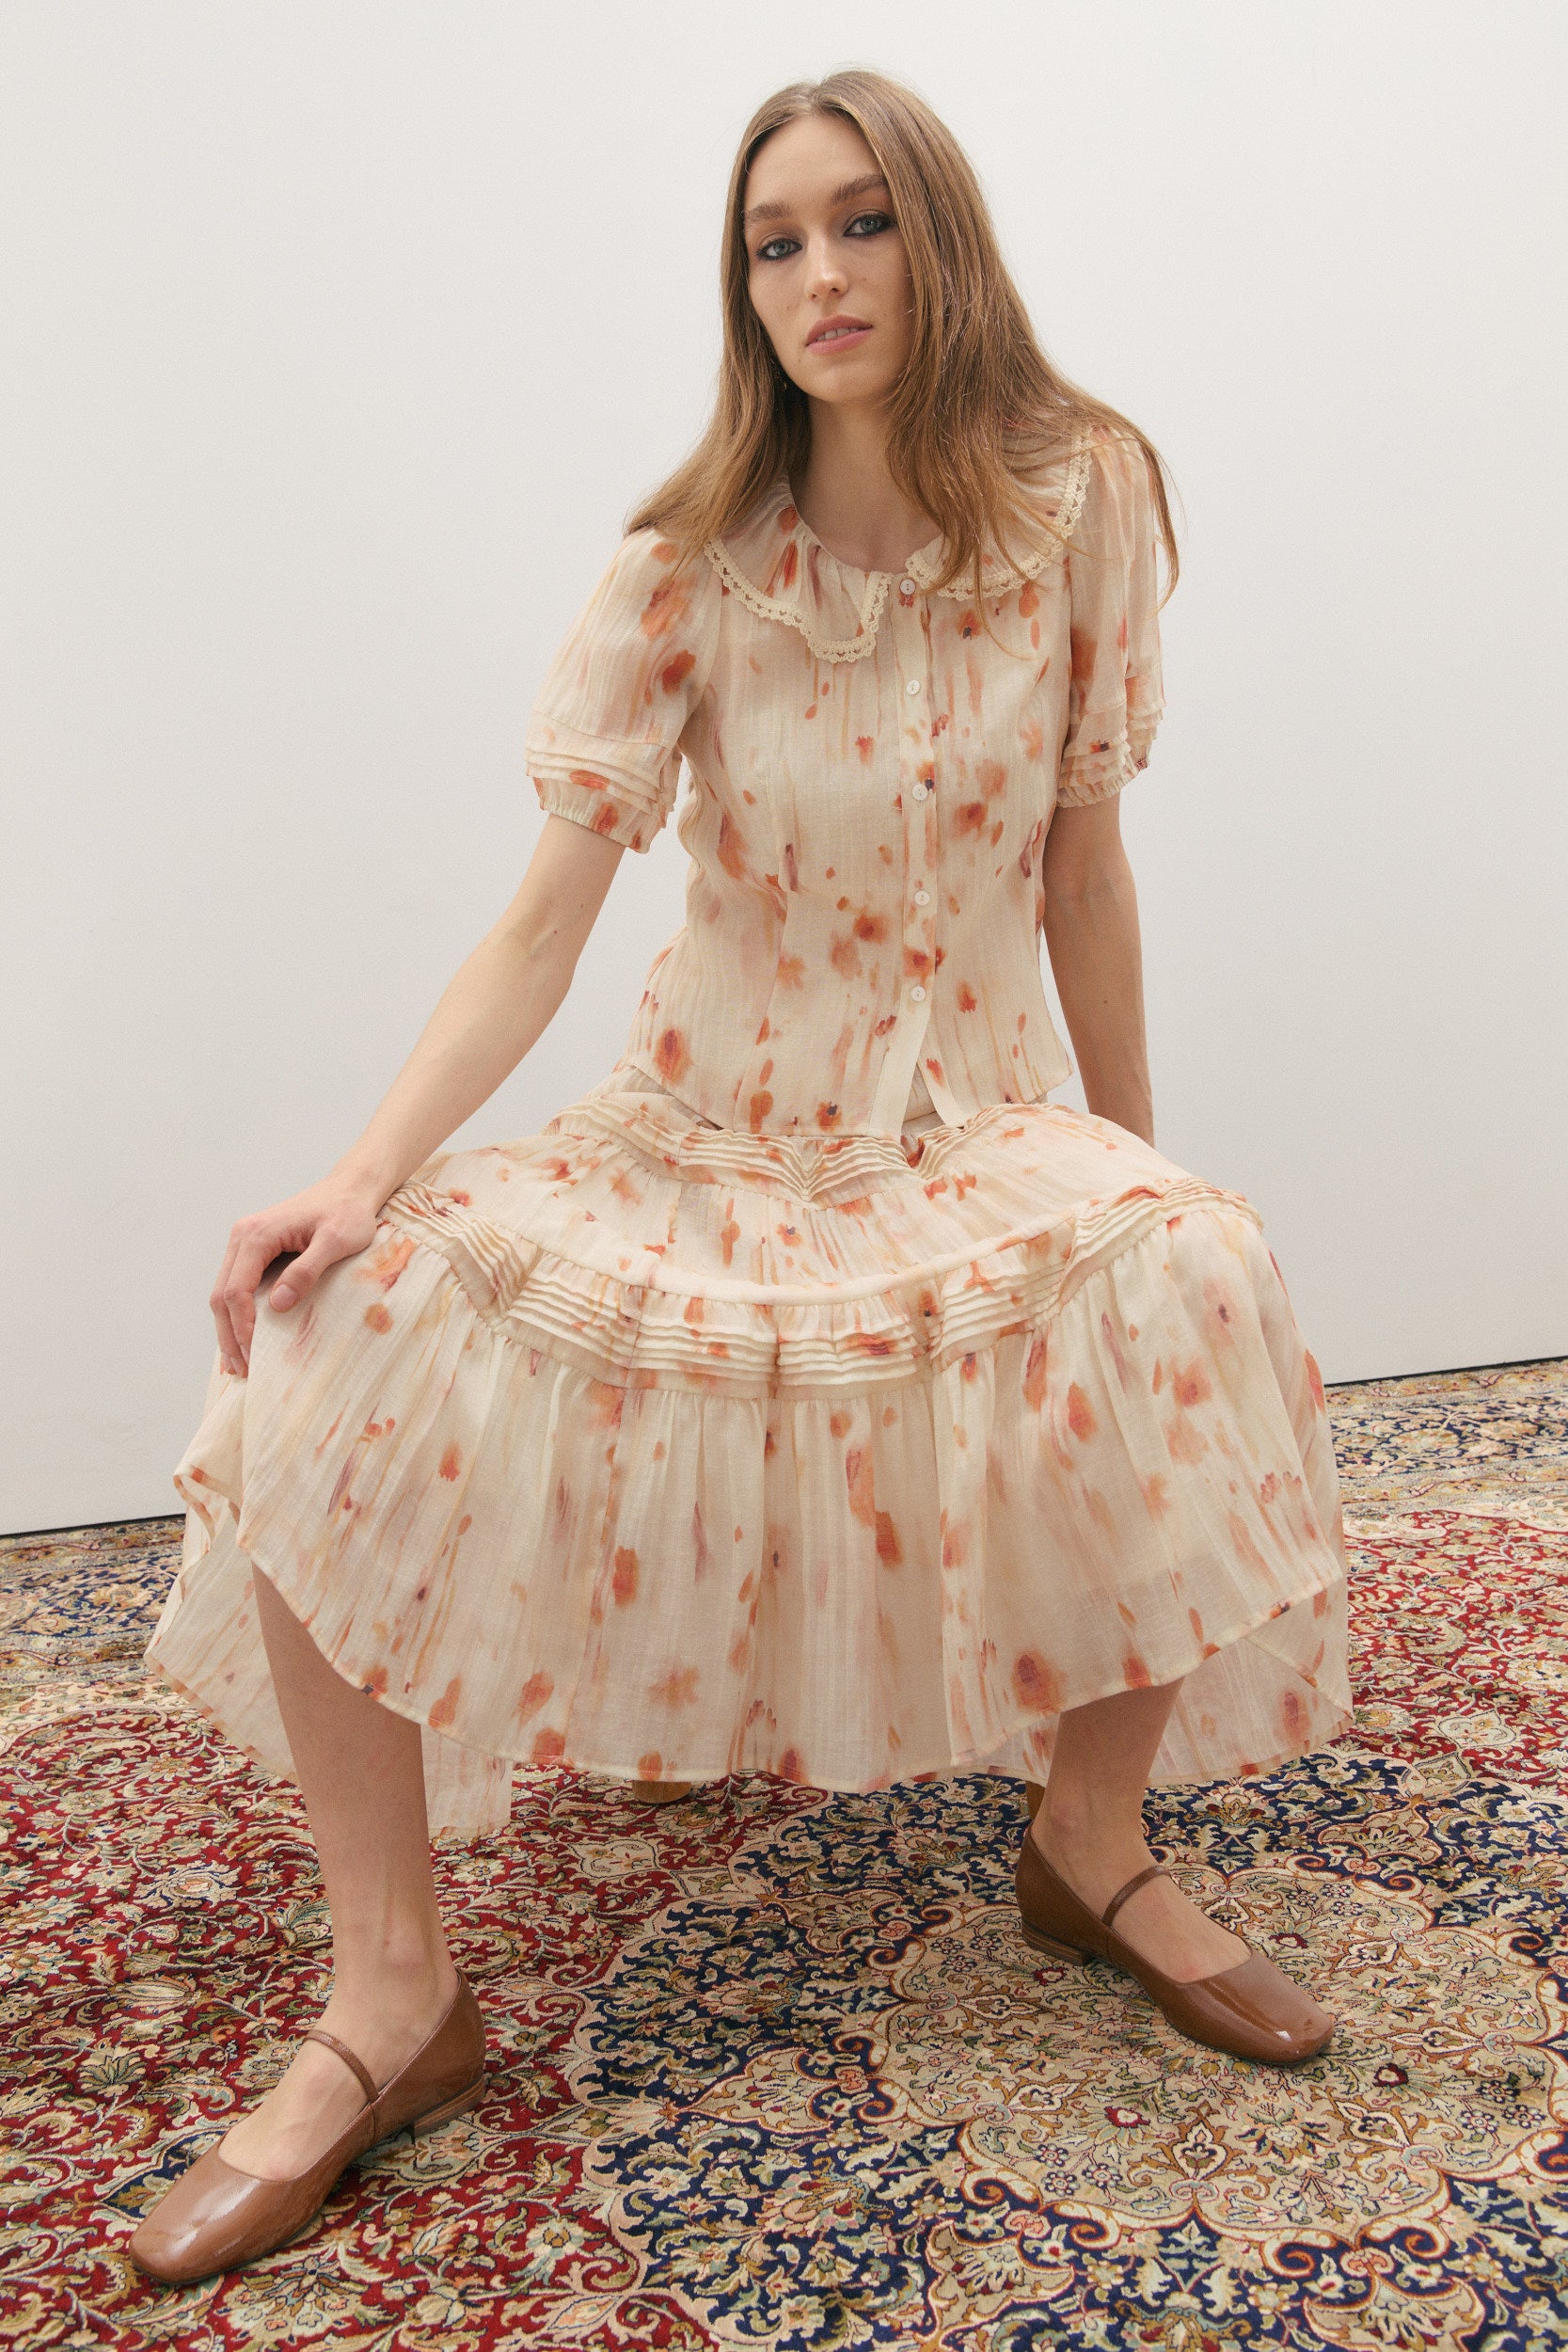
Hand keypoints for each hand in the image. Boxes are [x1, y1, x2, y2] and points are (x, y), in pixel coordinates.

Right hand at [210, 1177, 383, 1375]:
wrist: (349, 1189)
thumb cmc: (347, 1212)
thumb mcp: (337, 1241)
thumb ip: (308, 1270)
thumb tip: (277, 1305)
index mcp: (257, 1234)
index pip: (236, 1290)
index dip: (241, 1326)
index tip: (253, 1355)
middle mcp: (243, 1237)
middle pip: (221, 1295)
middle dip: (229, 1335)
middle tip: (242, 1370)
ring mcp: (245, 1243)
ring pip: (223, 1293)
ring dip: (228, 1328)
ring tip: (238, 1363)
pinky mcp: (254, 1250)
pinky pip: (235, 1286)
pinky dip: (235, 1314)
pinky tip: (242, 1337)